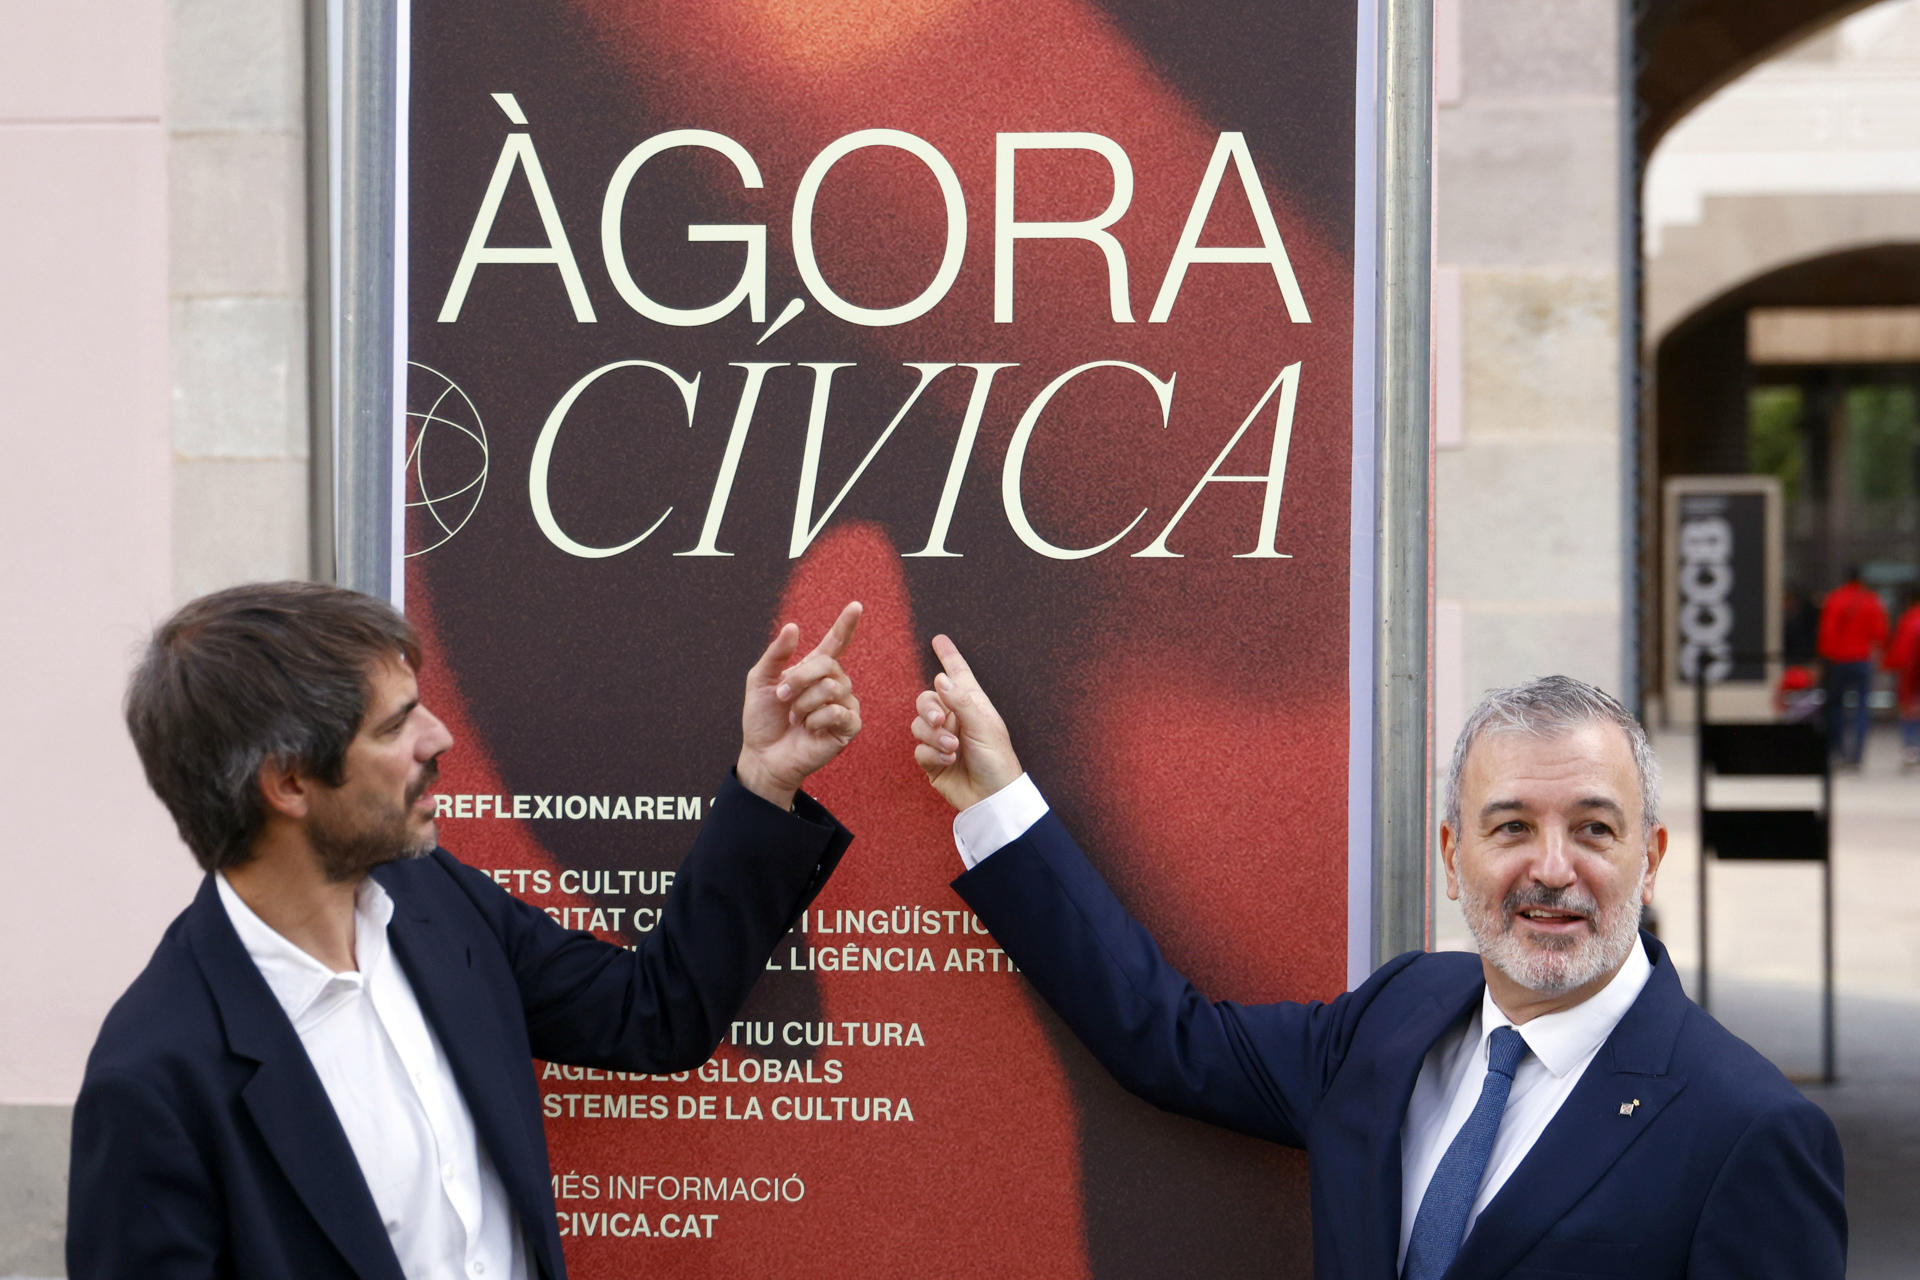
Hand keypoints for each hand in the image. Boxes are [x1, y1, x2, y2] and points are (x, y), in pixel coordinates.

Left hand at [737, 602, 862, 808]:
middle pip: (828, 665)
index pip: (835, 643)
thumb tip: (793, 626)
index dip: (845, 625)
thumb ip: (776, 654)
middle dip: (799, 679)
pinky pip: (838, 711)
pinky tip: (809, 729)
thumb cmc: (762, 721)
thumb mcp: (760, 681)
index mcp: (814, 671)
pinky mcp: (849, 727)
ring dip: (804, 703)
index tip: (856, 606)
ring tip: (795, 718)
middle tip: (782, 697)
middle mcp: (834, 684)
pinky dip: (815, 720)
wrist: (763, 755)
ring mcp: (844, 705)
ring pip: (831, 688)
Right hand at [910, 634, 1023, 810]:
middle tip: (939, 720)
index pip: (958, 674)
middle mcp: (955, 718)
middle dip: (928, 708)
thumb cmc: (997, 760)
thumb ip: (961, 701)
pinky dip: (931, 754)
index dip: (948, 656)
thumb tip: (941, 677)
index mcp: (971, 705)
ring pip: (918, 725)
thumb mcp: (984, 726)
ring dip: (933, 736)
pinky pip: (918, 749)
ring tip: (952, 747)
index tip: (939, 639)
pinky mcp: (932, 760)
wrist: (992, 798)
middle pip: (926, 700)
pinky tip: (948, 760)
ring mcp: (941, 739)